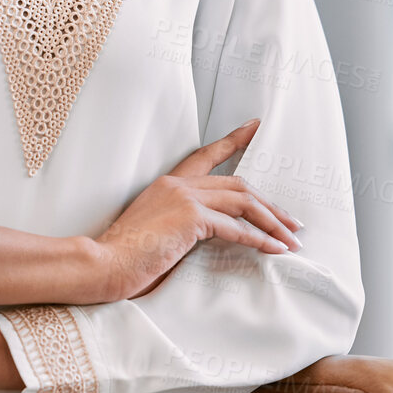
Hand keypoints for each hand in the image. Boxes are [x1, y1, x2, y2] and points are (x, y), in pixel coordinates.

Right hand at [91, 119, 304, 302]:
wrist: (101, 264)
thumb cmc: (122, 257)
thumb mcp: (154, 232)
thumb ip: (179, 226)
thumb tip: (205, 236)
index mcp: (167, 184)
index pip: (205, 155)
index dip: (233, 142)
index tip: (254, 128)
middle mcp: (177, 185)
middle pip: (237, 184)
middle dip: (269, 204)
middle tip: (291, 221)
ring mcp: (184, 198)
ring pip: (243, 202)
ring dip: (271, 221)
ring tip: (290, 238)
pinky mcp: (190, 217)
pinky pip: (235, 227)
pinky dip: (259, 239)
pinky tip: (274, 249)